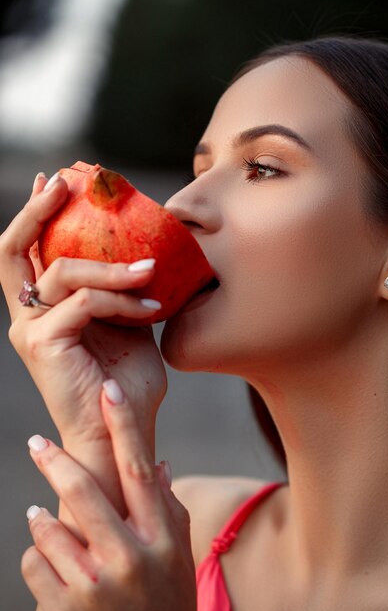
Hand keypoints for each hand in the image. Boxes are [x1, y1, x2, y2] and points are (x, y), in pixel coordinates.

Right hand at [0, 172, 167, 513]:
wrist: (122, 429)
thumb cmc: (125, 379)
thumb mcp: (125, 322)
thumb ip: (120, 290)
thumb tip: (144, 252)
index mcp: (43, 308)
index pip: (27, 253)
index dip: (36, 214)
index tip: (57, 182)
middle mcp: (27, 315)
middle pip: (13, 250)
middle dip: (37, 210)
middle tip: (65, 181)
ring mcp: (31, 329)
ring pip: (63, 273)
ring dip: (111, 267)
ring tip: (149, 268)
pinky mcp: (43, 343)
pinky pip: (84, 302)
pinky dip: (121, 298)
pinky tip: (151, 305)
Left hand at [22, 382, 195, 610]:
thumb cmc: (164, 606)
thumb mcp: (177, 560)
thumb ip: (169, 511)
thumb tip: (158, 465)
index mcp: (161, 540)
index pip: (140, 470)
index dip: (124, 426)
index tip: (109, 390)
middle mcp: (130, 559)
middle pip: (84, 491)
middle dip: (55, 460)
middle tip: (37, 441)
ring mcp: (95, 588)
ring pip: (49, 528)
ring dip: (44, 521)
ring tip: (48, 525)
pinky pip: (33, 563)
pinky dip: (37, 558)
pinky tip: (54, 570)